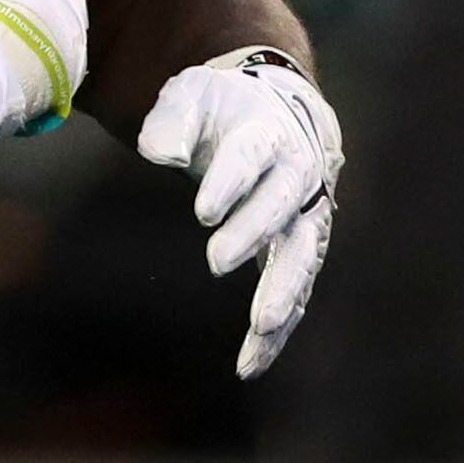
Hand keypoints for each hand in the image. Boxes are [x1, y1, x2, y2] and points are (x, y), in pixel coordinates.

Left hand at [137, 49, 341, 379]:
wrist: (279, 115)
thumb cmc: (223, 110)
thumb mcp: (189, 98)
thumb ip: (171, 121)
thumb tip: (159, 154)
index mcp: (268, 134)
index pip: (250, 158)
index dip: (230, 183)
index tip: (203, 212)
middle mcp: (296, 177)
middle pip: (281, 208)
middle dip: (253, 234)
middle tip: (216, 262)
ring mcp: (304, 217)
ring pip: (300, 259)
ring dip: (281, 293)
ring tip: (259, 329)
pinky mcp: (299, 252)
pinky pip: (294, 293)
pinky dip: (276, 330)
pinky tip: (250, 364)